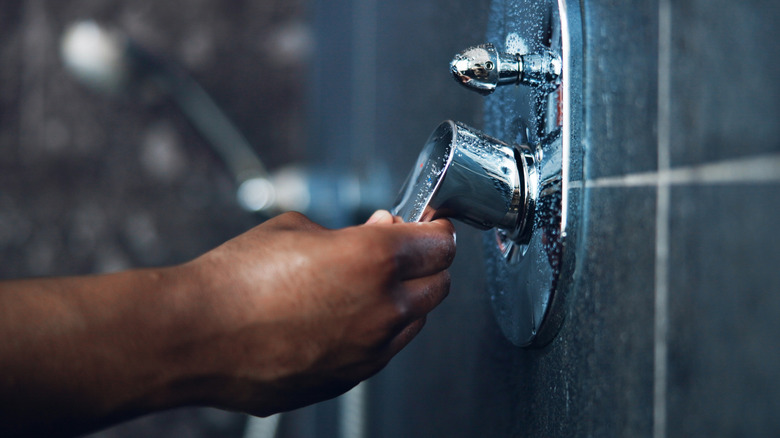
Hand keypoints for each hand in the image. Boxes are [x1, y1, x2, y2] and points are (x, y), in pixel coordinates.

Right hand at [174, 210, 455, 415]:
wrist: (193, 337)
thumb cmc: (235, 280)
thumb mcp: (295, 229)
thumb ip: (347, 233)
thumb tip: (374, 233)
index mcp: (374, 258)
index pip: (440, 243)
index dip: (436, 228)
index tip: (428, 225)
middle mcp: (382, 308)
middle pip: (438, 284)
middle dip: (426, 264)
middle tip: (400, 250)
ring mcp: (369, 350)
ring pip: (414, 321)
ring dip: (404, 299)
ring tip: (365, 284)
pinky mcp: (349, 378)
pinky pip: (382, 350)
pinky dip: (378, 330)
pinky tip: (343, 317)